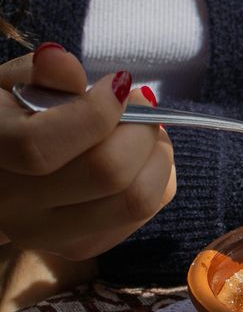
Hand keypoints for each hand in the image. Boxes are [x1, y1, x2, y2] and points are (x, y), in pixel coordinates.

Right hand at [0, 44, 175, 259]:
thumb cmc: (8, 117)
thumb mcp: (8, 84)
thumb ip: (36, 72)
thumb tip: (63, 63)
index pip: (43, 146)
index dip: (95, 112)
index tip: (118, 84)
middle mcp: (15, 205)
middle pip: (104, 174)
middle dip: (140, 130)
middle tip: (143, 106)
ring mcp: (49, 235)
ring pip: (134, 201)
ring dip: (158, 157)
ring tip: (147, 131)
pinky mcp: (80, 248)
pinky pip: (142, 215)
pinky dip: (156, 180)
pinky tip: (141, 158)